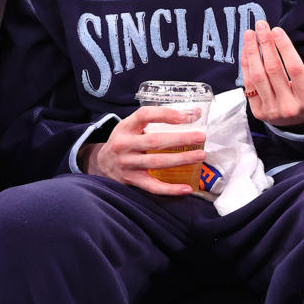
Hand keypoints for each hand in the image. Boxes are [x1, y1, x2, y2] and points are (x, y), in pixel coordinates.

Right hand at [83, 106, 205, 194]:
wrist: (102, 164)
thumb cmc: (125, 141)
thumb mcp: (132, 126)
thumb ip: (158, 120)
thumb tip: (195, 113)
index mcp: (125, 127)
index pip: (144, 115)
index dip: (164, 114)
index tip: (184, 116)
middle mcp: (124, 145)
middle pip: (154, 141)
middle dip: (180, 139)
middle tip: (200, 137)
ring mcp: (127, 164)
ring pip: (156, 162)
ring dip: (180, 159)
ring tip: (200, 156)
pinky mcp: (132, 181)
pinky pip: (154, 186)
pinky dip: (171, 189)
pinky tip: (187, 188)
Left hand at [241, 20, 303, 127]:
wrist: (296, 122)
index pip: (294, 69)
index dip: (285, 48)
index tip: (277, 30)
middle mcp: (289, 107)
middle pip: (273, 70)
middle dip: (266, 45)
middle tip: (262, 25)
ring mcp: (271, 110)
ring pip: (258, 76)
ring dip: (252, 52)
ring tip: (250, 33)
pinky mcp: (258, 112)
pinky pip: (248, 84)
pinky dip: (246, 65)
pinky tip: (247, 48)